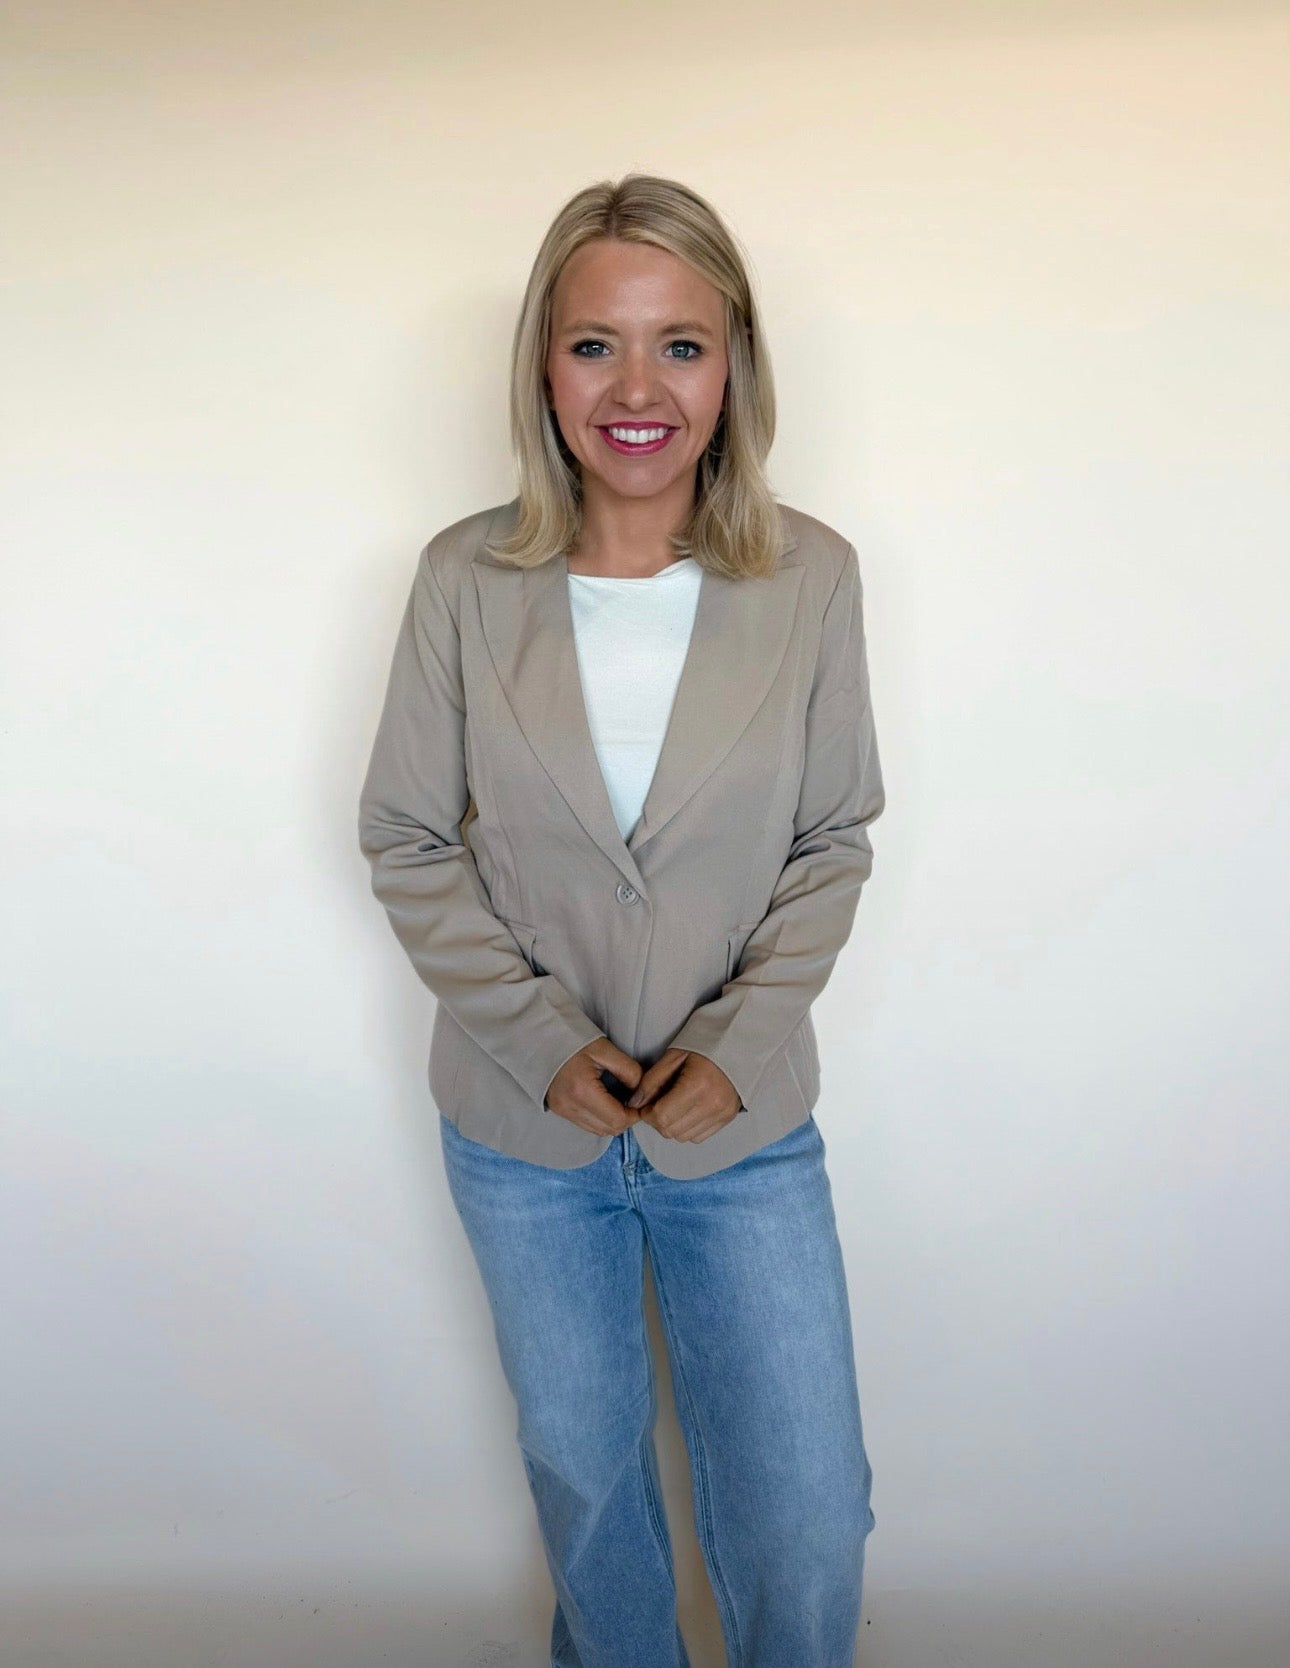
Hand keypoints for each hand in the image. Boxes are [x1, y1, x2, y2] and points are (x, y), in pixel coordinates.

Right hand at [544, 1036, 646, 1136]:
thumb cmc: (573, 1040)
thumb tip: (639, 1092)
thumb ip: (628, 1070)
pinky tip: (603, 1102)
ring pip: (598, 1131)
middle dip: (625, 1119)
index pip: (617, 1119)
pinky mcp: (559, 1110)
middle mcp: (571, 1106)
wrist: (542, 1039)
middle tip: (631, 1102)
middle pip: (609, 1129)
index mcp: (583, 1090)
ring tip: (617, 1101)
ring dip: (612, 1121)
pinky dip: (599, 1119)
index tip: (639, 1102)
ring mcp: (563, 1110)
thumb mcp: (605, 1049)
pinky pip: (586, 1125)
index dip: (634, 1115)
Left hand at [626, 1048, 741, 1143]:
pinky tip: (686, 1111)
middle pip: (671, 1130)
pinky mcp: (727, 1118)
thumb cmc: (704, 1046)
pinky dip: (687, 1129)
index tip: (644, 1103)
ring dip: (671, 1126)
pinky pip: (698, 1137)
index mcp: (697, 1086)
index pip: (661, 1116)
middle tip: (656, 1104)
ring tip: (672, 1106)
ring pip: (683, 1137)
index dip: (646, 1113)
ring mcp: (722, 1114)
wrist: (738, 1045)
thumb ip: (651, 1081)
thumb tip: (635, 1104)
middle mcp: (712, 1104)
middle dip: (657, 1121)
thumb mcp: (673, 1056)